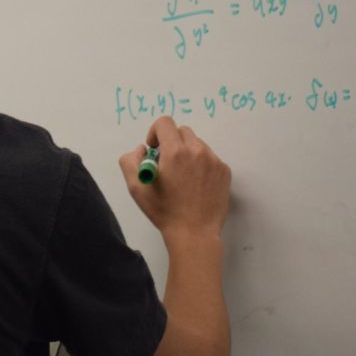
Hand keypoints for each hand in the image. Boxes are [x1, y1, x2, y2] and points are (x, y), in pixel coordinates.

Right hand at [119, 116, 230, 242]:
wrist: (194, 233)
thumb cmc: (163, 210)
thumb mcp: (135, 187)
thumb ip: (130, 160)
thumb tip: (143, 149)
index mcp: (175, 151)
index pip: (165, 123)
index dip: (155, 132)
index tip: (154, 150)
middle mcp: (197, 151)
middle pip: (182, 131)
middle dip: (171, 142)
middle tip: (167, 164)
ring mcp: (214, 161)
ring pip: (197, 144)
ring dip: (187, 153)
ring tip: (183, 177)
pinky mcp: (225, 172)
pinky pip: (210, 158)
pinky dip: (201, 165)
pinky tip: (196, 185)